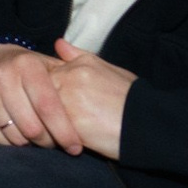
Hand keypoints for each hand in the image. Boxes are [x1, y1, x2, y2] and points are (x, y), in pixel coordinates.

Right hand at [0, 44, 77, 151]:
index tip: (75, 147)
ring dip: (30, 144)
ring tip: (39, 139)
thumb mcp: (46, 63)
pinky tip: (21, 137)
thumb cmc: (25, 67)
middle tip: (56, 144)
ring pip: (15, 135)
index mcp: (27, 65)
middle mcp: (3, 77)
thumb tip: (95, 90)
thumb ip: (70, 74)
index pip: (48, 106)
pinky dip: (12, 143)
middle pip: (32, 126)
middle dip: (48, 142)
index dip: (64, 131)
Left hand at [48, 39, 135, 161]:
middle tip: (48, 122)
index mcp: (78, 65)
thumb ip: (78, 57)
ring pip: (39, 113)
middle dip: (38, 109)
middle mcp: (70, 78)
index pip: (42, 75)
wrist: (151, 124)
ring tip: (59, 134)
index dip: (44, 93)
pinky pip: (49, 131)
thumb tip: (58, 43)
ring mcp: (69, 101)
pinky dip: (52, 139)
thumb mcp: (109, 70)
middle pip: (36, 94)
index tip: (52, 104)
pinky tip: (65, 143)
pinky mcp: (71, 124)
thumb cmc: (132, 100)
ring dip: (43, 125)